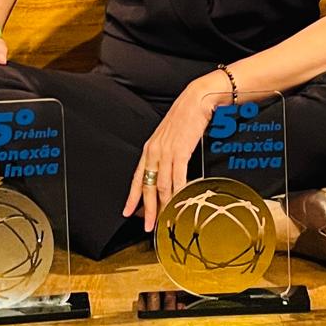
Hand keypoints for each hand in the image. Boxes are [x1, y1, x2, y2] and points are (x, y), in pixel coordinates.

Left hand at [122, 80, 213, 232]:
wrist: (197, 100)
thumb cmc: (186, 117)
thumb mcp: (169, 136)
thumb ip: (165, 154)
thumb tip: (167, 173)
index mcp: (150, 148)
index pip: (137, 177)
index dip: (132, 197)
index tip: (128, 212)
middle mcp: (154, 151)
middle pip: (148, 186)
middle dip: (148, 209)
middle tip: (149, 226)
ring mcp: (166, 152)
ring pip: (162, 185)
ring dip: (165, 205)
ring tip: (167, 219)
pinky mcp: (181, 151)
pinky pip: (178, 177)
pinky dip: (179, 192)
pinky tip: (181, 201)